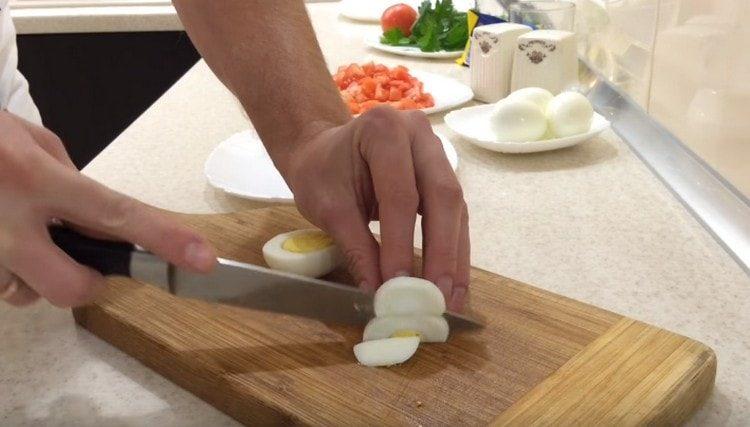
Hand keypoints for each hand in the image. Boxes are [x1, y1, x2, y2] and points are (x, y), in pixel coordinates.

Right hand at [0, 111, 216, 307]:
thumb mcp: (33, 141)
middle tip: (82, 260)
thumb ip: (69, 182)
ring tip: (16, 233)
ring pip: (22, 294)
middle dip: (86, 283)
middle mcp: (7, 222)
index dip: (163, 239)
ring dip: (33, 274)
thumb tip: (94, 218)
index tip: (200, 260)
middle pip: (69, 287)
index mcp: (36, 178)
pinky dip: (5, 268)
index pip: (116, 213)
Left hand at [281, 106, 469, 310]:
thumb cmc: (321, 172)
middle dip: (442, 253)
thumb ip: (355, 247)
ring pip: (456, 208)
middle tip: (438, 297)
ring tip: (451, 300)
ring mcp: (437, 153)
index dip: (401, 243)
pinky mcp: (444, 175)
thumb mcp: (327, 207)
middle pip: (442, 196)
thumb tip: (378, 293)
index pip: (400, 194)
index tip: (397, 285)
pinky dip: (454, 251)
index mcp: (383, 129)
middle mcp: (420, 134)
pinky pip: (456, 215)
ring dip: (455, 257)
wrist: (324, 151)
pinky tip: (452, 283)